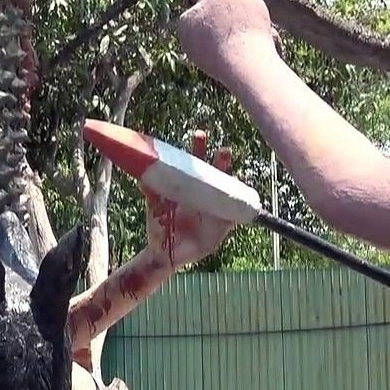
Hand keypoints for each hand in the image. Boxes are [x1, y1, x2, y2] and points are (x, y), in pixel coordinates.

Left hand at [143, 130, 236, 268]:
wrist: (166, 254)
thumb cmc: (160, 228)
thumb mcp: (155, 210)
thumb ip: (152, 195)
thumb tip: (143, 180)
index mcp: (188, 186)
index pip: (196, 162)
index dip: (199, 148)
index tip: (200, 135)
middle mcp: (204, 193)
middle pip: (216, 172)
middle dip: (220, 160)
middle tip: (224, 150)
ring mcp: (215, 208)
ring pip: (228, 190)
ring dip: (232, 181)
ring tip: (237, 180)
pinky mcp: (223, 226)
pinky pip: (236, 216)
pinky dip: (242, 211)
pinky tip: (246, 205)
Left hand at [176, 0, 277, 83]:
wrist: (249, 65)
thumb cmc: (237, 23)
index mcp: (185, 23)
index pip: (204, 3)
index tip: (237, 0)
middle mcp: (191, 45)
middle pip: (222, 21)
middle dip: (240, 17)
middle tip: (252, 16)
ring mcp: (208, 62)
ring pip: (236, 37)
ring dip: (252, 30)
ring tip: (262, 31)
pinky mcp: (228, 73)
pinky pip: (245, 53)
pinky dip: (256, 47)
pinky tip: (264, 46)